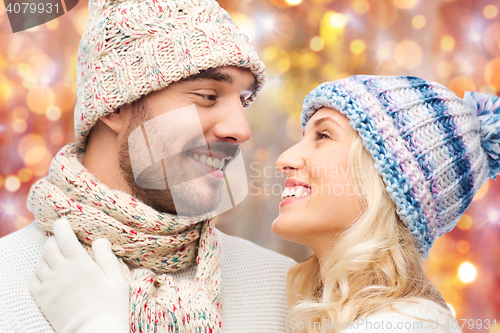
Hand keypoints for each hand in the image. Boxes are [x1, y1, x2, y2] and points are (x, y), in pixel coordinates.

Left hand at [30, 218, 129, 332]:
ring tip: (57, 257)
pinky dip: (39, 272)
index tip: (63, 221)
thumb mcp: (117, 280)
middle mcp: (62, 272)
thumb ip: (107, 257)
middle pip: (49, 247)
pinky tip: (48, 273)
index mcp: (81, 264)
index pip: (64, 237)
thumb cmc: (111, 307)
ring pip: (40, 262)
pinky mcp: (43, 299)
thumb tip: (99, 239)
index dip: (62, 225)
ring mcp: (50, 285)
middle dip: (54, 240)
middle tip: (61, 240)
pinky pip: (33, 279)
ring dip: (47, 255)